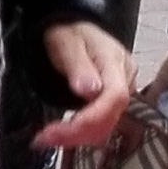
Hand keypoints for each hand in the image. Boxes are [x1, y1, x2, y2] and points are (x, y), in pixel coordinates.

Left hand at [34, 21, 136, 151]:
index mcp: (115, 61)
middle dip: (77, 134)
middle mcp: (125, 79)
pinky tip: (61, 133)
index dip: (88, 120)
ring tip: (46, 138)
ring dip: (77, 137)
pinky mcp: (113, 102)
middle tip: (42, 139)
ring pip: (107, 125)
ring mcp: (122, 92)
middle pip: (111, 117)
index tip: (56, 131)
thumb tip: (89, 90)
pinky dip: (81, 133)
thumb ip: (78, 65)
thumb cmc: (68, 32)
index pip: (114, 98)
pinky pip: (102, 123)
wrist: (73, 29)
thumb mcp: (66, 42)